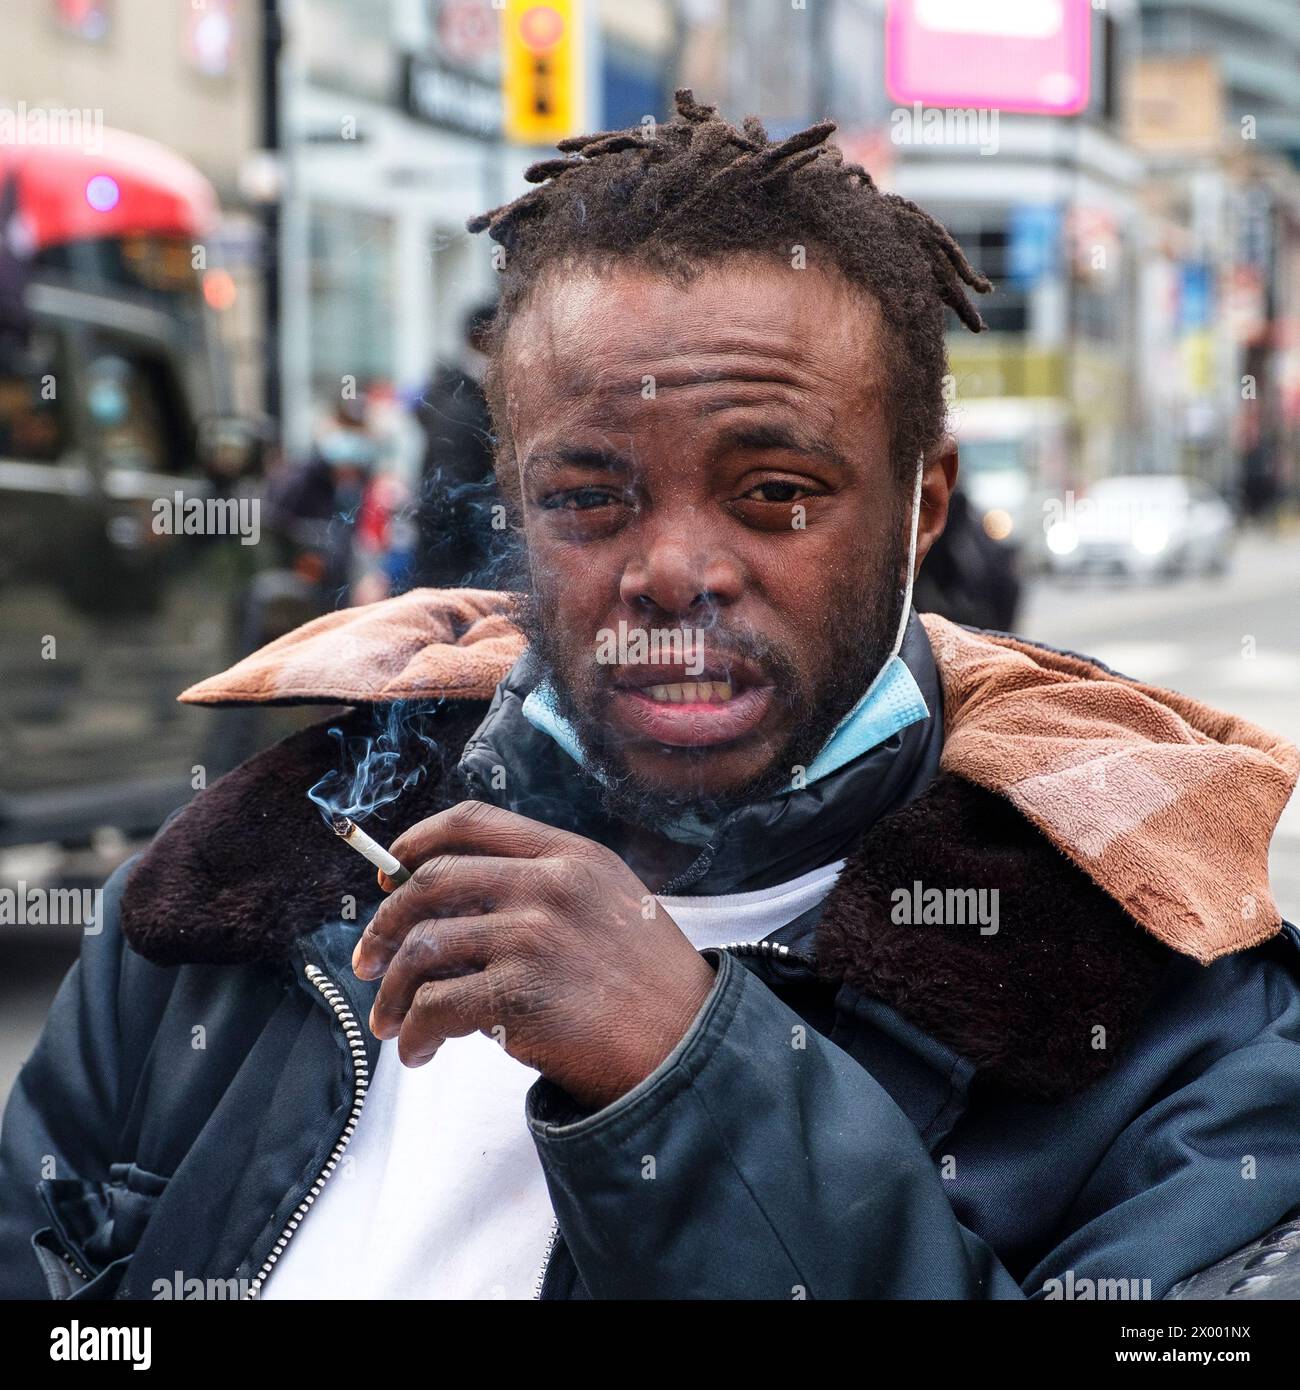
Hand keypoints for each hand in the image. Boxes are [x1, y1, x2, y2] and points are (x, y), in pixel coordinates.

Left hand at [352, 801, 717, 1108]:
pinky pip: (435, 1005)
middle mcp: (548, 885)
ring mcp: (533, 937)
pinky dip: (413, 1032)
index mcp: (569, 855)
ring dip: (392, 990)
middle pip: (431, 883)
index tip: (390, 874)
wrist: (687, 1047)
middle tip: (369, 959)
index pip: (470, 823)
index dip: (415, 843)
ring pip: (423, 947)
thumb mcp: (610, 904)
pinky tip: (419, 1049)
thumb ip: (544, 889)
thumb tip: (454, 909)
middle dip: (385, 924)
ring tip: (389, 1022)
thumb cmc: (647, 984)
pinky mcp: (520, 994)